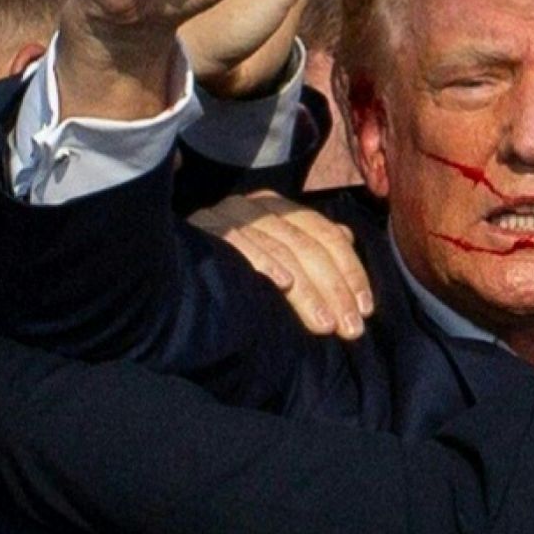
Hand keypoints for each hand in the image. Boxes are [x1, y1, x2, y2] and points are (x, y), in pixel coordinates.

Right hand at [189, 192, 373, 338]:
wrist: (168, 267)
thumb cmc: (229, 265)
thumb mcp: (275, 250)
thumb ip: (310, 242)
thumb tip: (346, 236)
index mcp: (278, 207)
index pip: (325, 234)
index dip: (350, 271)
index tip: (365, 308)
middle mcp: (257, 206)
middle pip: (308, 244)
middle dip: (335, 289)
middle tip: (350, 328)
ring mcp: (230, 214)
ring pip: (282, 249)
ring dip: (308, 291)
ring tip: (325, 325)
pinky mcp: (205, 228)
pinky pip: (241, 245)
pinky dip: (264, 263)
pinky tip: (283, 285)